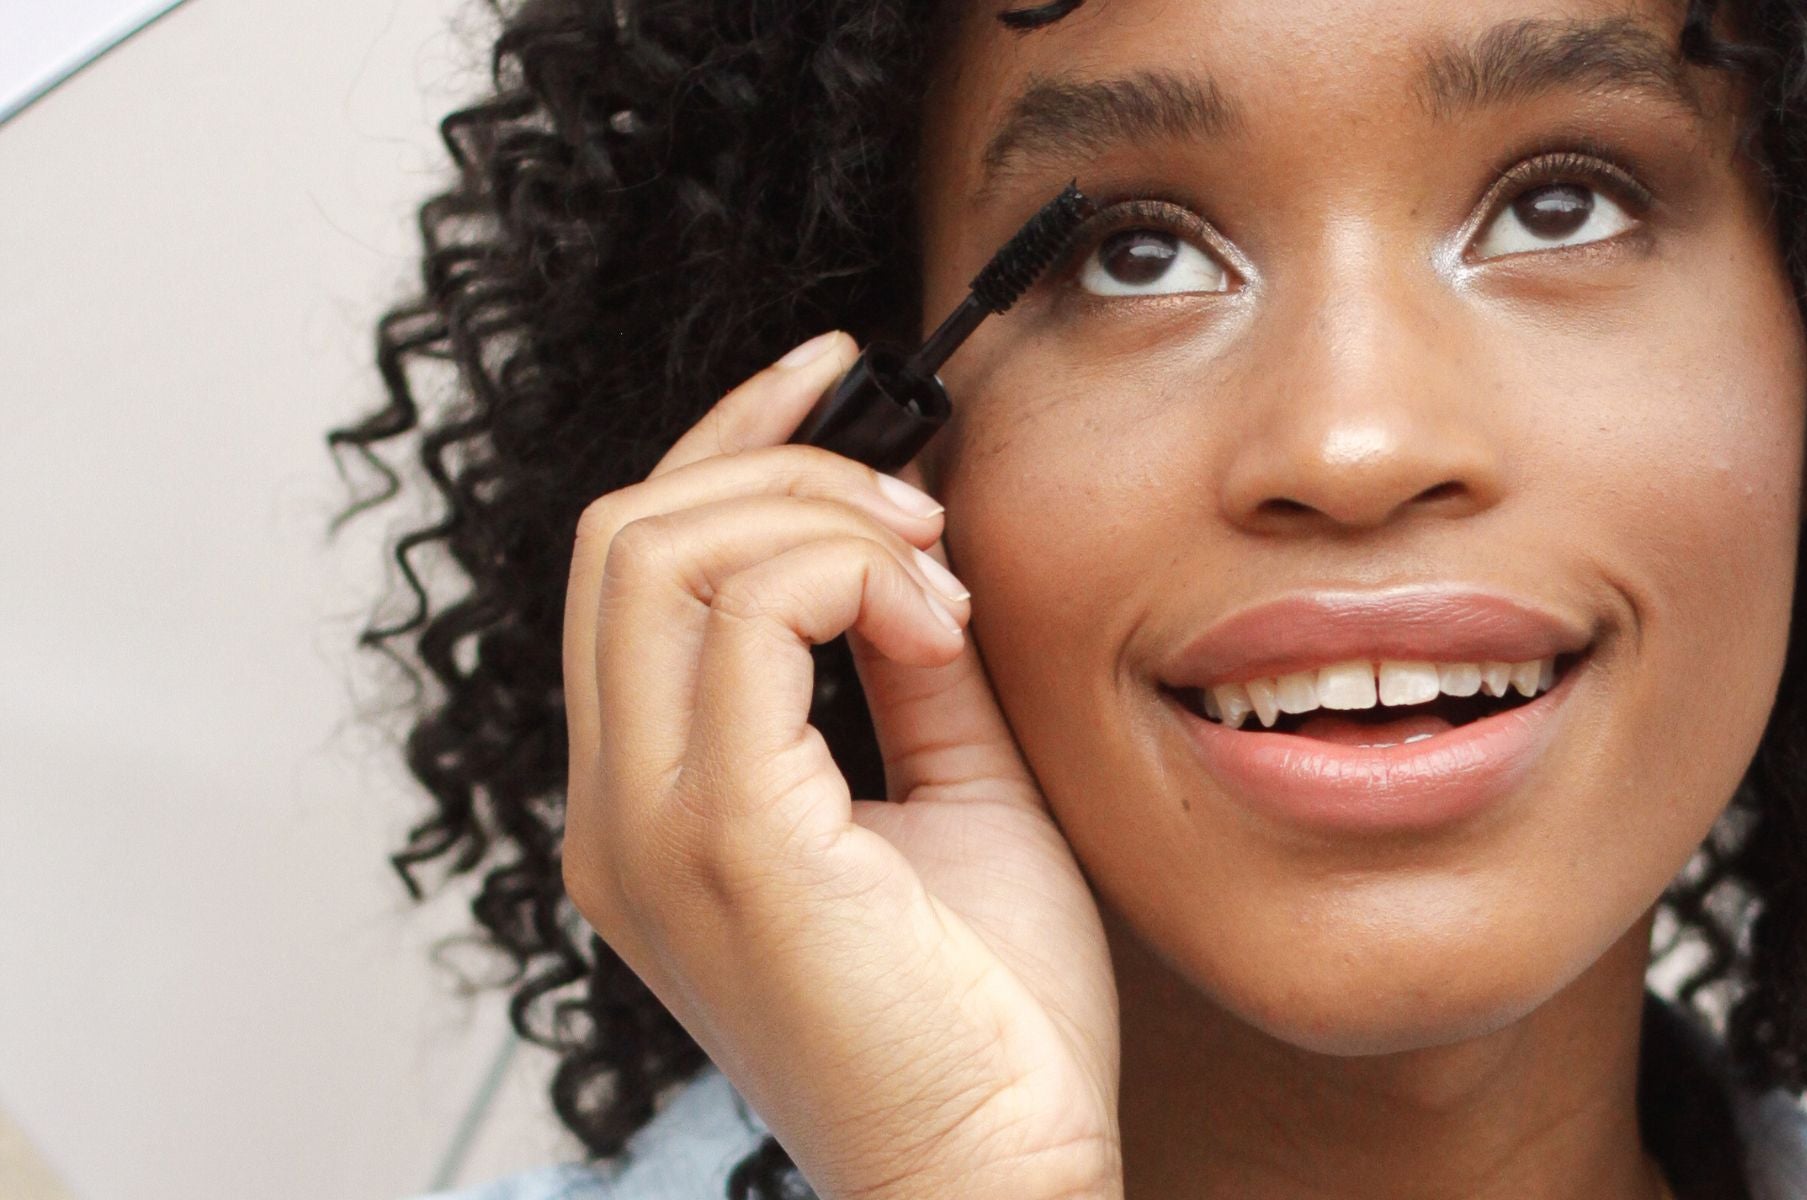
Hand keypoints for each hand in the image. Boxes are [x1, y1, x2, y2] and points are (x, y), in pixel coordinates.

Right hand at [559, 331, 1121, 1199]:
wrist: (1002, 1172)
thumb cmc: (990, 1020)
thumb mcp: (956, 796)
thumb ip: (912, 673)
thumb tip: (916, 553)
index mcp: (654, 800)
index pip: (635, 567)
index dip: (730, 442)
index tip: (845, 378)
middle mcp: (617, 810)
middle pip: (628, 534)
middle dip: (781, 468)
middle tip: (920, 510)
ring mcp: (651, 828)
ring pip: (662, 552)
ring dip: (819, 514)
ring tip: (938, 575)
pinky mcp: (725, 842)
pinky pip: (744, 621)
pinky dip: (846, 577)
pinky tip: (940, 626)